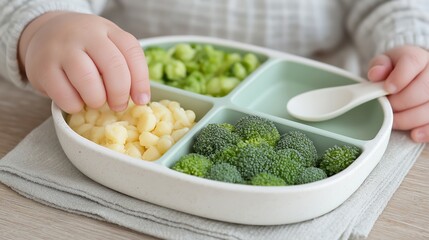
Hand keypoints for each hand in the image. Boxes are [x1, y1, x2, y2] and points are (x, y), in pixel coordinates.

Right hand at [19, 12, 149, 112]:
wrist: (44, 34)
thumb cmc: (85, 48)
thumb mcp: (108, 47)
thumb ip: (125, 67)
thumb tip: (140, 99)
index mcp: (108, 30)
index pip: (132, 52)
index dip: (141, 81)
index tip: (141, 100)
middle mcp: (85, 35)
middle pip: (114, 66)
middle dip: (120, 93)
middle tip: (118, 106)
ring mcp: (62, 49)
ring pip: (88, 80)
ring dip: (97, 100)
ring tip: (96, 103)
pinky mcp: (43, 67)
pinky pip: (65, 95)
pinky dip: (75, 105)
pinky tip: (77, 103)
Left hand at [367, 45, 428, 141]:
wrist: (410, 76)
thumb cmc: (395, 71)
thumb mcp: (383, 64)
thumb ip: (379, 66)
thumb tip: (375, 73)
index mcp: (418, 57)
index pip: (412, 62)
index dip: (399, 78)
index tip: (387, 89)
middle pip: (423, 88)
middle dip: (401, 102)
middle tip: (388, 108)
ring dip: (410, 119)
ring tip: (394, 121)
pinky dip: (427, 130)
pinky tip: (415, 134)